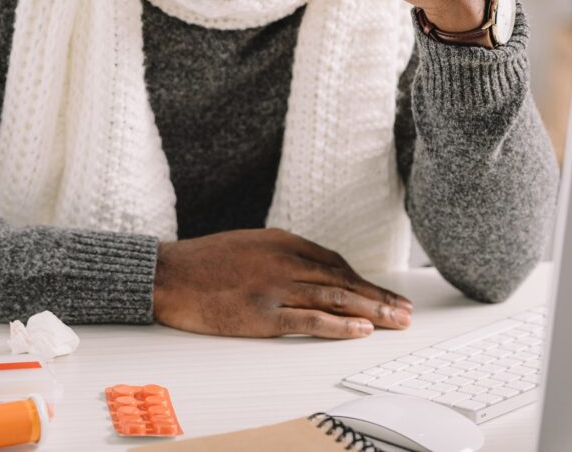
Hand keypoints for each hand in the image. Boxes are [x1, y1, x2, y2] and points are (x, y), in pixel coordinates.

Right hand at [153, 228, 412, 338]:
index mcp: (280, 241)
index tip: (381, 293)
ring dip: (371, 311)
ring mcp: (274, 288)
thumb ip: (278, 254)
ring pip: (335, 298)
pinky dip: (339, 325)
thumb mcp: (246, 243)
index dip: (362, 279)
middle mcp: (283, 261)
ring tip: (396, 321)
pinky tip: (361, 329)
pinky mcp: (261, 315)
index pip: (333, 261)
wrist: (166, 274)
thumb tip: (308, 269)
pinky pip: (309, 320)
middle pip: (342, 280)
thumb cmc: (201, 261)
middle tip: (405, 310)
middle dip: (378, 296)